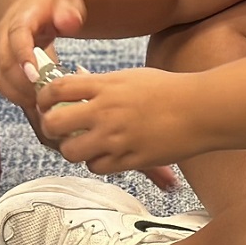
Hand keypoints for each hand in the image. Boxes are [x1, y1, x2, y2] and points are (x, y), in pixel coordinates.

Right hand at [0, 0, 87, 112]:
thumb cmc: (57, 1)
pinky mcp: (0, 60)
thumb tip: (69, 23)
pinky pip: (1, 82)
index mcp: (21, 16)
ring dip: (18, 94)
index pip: (17, 36)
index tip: (35, 76)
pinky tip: (35, 101)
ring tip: (42, 103)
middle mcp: (4, 32)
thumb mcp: (68, 1)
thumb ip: (70, 12)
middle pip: (5, 62)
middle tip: (47, 98)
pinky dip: (15, 95)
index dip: (23, 56)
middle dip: (24, 84)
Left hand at [37, 67, 202, 175]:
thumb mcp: (130, 77)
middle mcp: (106, 111)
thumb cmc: (169, 90)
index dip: (44, 97)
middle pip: (54, 123)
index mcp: (105, 86)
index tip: (46, 103)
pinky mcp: (129, 159)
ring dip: (73, 150)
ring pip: (71, 152)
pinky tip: (106, 154)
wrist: (201, 109)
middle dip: (50, 127)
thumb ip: (101, 85)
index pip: (56, 89)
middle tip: (58, 129)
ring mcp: (116, 137)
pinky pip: (96, 167)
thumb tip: (75, 89)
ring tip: (83, 145)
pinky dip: (96, 163)